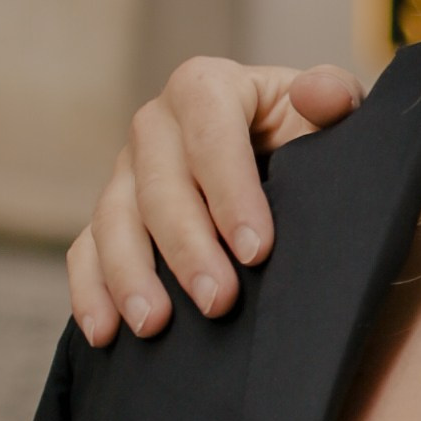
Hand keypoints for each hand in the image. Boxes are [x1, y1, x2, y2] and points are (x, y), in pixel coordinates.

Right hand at [67, 58, 359, 344]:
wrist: (284, 163)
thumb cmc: (308, 137)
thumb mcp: (329, 116)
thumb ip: (334, 99)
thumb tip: (318, 94)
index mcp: (207, 88)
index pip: (211, 133)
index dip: (230, 191)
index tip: (257, 251)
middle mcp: (155, 125)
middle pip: (157, 183)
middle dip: (186, 246)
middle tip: (218, 301)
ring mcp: (126, 172)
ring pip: (112, 218)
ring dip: (130, 275)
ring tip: (154, 325)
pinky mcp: (110, 215)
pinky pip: (85, 250)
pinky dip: (90, 291)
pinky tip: (106, 331)